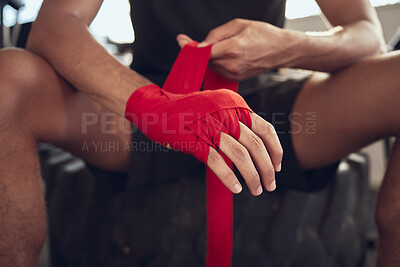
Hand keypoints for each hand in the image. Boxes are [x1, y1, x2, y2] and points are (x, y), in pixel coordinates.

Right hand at [125, 84, 282, 195]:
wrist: (157, 107)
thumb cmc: (189, 111)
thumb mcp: (218, 108)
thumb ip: (236, 121)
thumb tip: (257, 147)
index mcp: (235, 104)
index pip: (265, 129)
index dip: (275, 150)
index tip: (277, 167)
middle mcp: (225, 113)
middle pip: (256, 145)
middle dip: (267, 169)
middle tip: (270, 185)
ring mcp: (209, 126)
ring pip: (240, 155)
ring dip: (253, 176)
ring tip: (257, 190)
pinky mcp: (193, 140)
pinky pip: (217, 162)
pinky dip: (229, 178)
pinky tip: (236, 189)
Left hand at [177, 19, 303, 80]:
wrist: (282, 50)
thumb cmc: (263, 34)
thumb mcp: (239, 25)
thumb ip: (217, 34)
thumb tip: (200, 44)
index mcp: (233, 49)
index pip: (204, 52)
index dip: (191, 47)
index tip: (181, 41)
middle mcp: (232, 65)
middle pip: (205, 60)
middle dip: (198, 51)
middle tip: (192, 41)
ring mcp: (234, 74)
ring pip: (210, 66)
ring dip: (208, 57)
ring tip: (218, 46)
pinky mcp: (235, 79)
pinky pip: (218, 70)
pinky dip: (215, 62)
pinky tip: (223, 54)